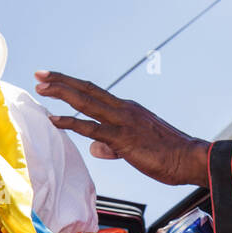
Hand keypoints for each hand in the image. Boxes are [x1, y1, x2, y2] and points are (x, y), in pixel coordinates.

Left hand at [34, 71, 210, 186]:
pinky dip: (71, 122)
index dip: (72, 84)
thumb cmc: (167, 154)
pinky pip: (91, 128)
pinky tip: (54, 119)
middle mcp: (123, 109)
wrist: (192, 158)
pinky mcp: (123, 138)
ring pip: (86, 102)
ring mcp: (123, 121)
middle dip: (61, 81)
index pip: (94, 92)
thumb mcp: (135, 148)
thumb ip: (112, 146)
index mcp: (127, 109)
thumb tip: (94, 148)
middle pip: (86, 90)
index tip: (53, 78)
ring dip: (62, 93)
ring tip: (41, 87)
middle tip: (39, 73)